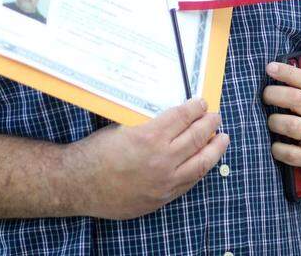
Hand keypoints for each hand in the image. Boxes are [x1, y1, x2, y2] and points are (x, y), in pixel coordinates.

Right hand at [70, 98, 228, 219]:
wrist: (78, 184)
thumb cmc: (96, 151)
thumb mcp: (123, 126)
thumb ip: (149, 122)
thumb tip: (172, 113)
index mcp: (150, 136)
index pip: (184, 116)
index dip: (196, 107)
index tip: (202, 102)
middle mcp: (162, 159)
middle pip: (197, 137)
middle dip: (210, 124)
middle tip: (215, 116)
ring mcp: (164, 182)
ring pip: (201, 163)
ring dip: (215, 148)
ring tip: (222, 138)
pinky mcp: (162, 198)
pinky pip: (189, 182)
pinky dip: (200, 169)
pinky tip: (205, 161)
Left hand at [262, 61, 300, 191]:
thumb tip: (289, 77)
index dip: (288, 72)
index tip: (270, 67)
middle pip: (295, 99)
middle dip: (274, 94)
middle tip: (266, 95)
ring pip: (290, 125)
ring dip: (274, 121)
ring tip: (272, 122)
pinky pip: (290, 153)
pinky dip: (278, 149)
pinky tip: (276, 147)